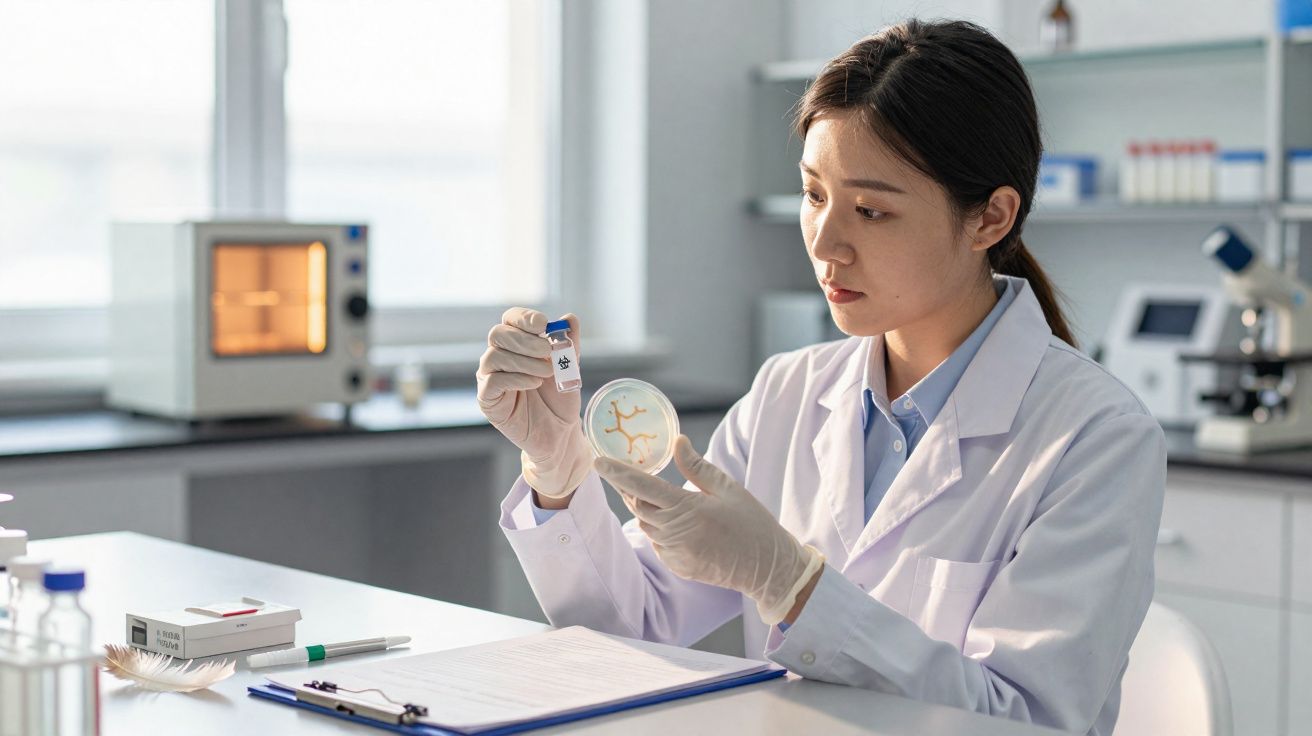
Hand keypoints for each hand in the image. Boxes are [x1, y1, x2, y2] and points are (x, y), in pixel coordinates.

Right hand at [476, 308, 592, 497]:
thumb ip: (569, 344)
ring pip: (494, 356)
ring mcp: (490, 378)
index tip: (544, 324)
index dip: (524, 317)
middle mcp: (498, 357)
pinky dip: (516, 378)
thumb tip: (571, 318)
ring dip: (524, 361)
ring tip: (547, 372)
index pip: (510, 319)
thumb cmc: (560, 398)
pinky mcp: (488, 400)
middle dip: (524, 339)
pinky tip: (534, 383)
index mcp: (516, 344)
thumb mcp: (570, 368)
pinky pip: (492, 382)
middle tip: (548, 351)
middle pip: (497, 333)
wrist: (559, 432)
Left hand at [594, 435, 823, 623]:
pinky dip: (659, 528)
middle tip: (623, 471)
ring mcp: (675, 553)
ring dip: (645, 508)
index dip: (618, 473)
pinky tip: (676, 522)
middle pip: (638, 506)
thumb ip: (697, 466)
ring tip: (656, 495)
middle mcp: (676, 533)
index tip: (598, 461)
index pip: (643, 486)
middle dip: (628, 489)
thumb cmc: (751, 522)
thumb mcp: (728, 488)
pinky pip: (657, 542)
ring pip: (646, 525)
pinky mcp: (677, 566)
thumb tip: (677, 441)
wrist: (766, 567)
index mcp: (688, 509)